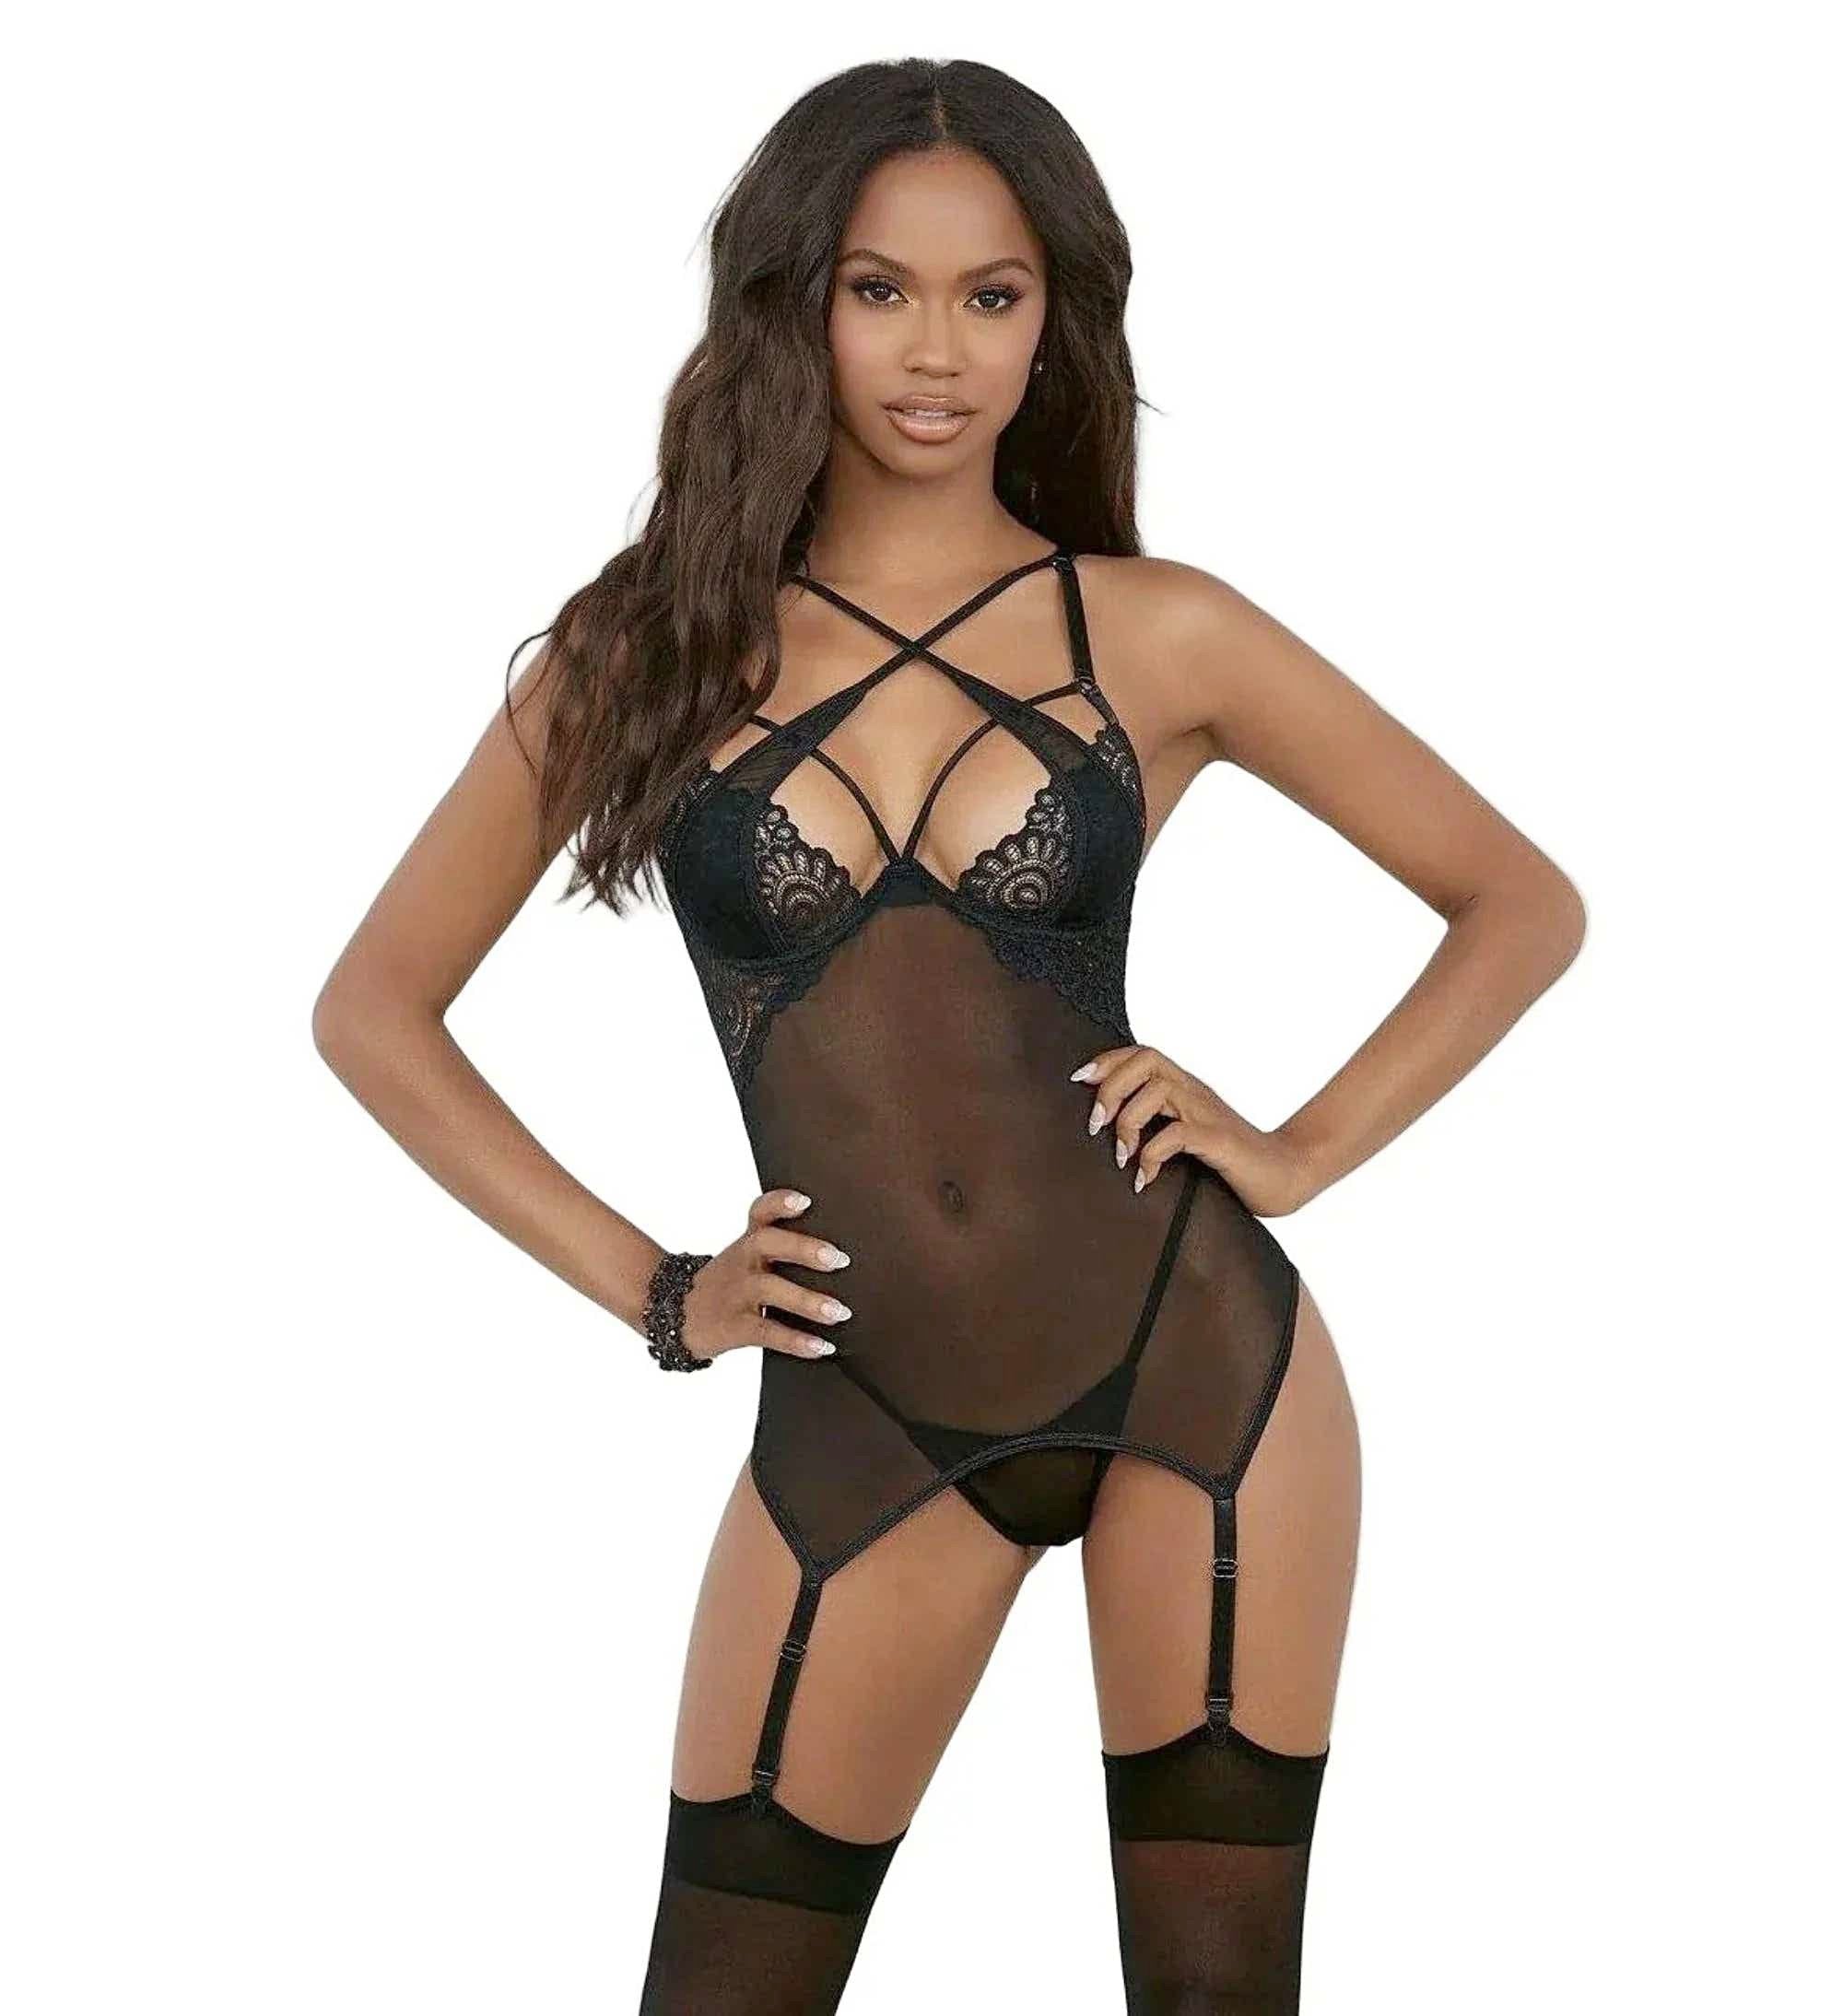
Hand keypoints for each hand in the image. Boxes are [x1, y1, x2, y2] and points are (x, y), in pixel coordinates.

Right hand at [680, 1187, 854, 1361]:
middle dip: (803, 1248)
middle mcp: (742, 1261)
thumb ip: (782, 1252)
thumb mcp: (745, 1259)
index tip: (804, 1201)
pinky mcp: (734, 1325)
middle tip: (839, 1260)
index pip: (760, 1212)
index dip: (779, 1203)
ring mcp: (736, 1293)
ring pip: (770, 1289)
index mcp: (748, 1242)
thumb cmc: (728, 1285)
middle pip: (768, 1242)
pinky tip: (821, 1346)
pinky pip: (767, 1332)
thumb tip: (841, 1258)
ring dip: (807, 1301)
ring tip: (838, 1312)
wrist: (676, 1315)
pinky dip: (795, 1340)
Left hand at [1070, 1045, 1319, 1217]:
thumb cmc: (1232, 1161)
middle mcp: (1195, 1093)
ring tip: (1122, 1157)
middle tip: (1096, 1126)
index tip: (1079, 1080)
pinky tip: (1145, 1180)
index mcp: (1186, 1088)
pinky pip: (1176, 1135)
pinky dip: (1151, 1157)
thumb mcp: (1188, 1136)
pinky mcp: (1219, 1141)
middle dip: (1110, 1089)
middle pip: (1146, 1060)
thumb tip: (1110, 1133)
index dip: (1107, 1060)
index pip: (1142, 1053)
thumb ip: (1158, 1125)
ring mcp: (1208, 1114)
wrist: (1285, 1175)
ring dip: (1127, 1123)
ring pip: (1157, 1091)